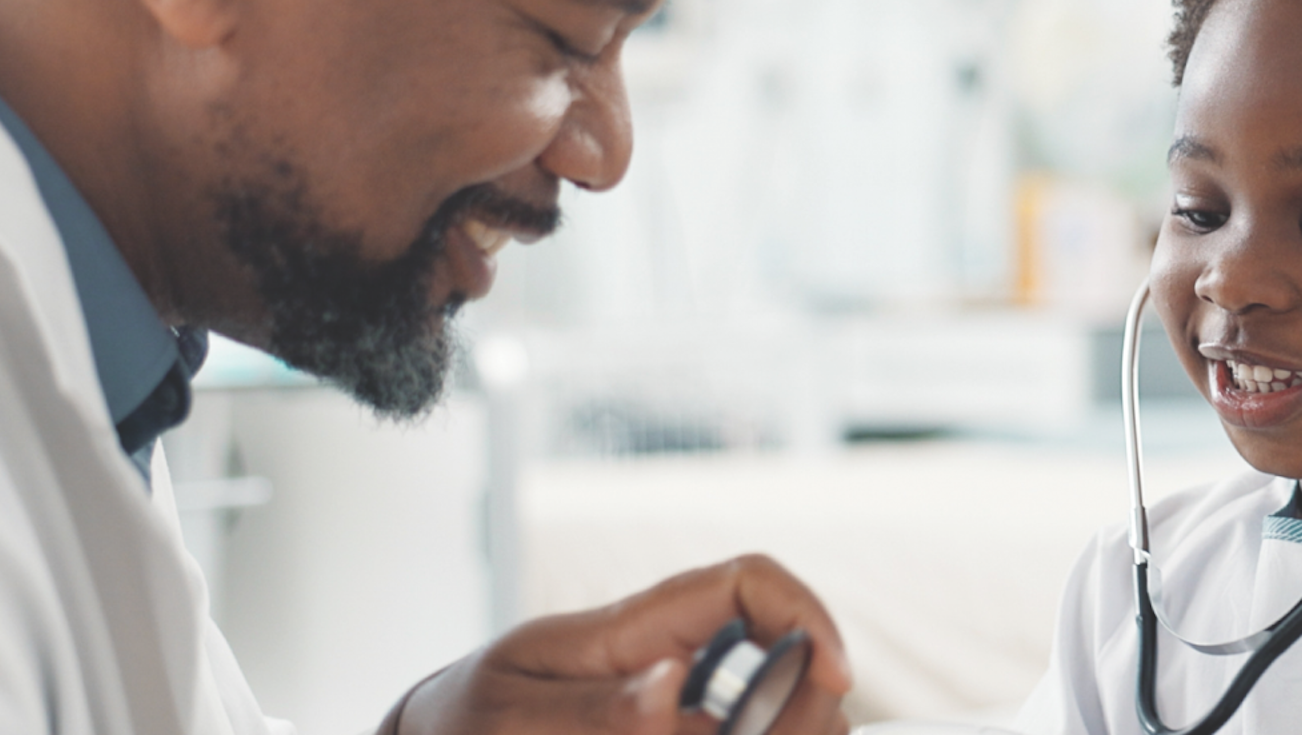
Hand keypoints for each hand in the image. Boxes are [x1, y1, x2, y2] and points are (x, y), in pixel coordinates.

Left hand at [385, 554, 851, 734]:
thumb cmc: (468, 717)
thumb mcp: (510, 717)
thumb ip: (591, 713)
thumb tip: (670, 684)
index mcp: (636, 629)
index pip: (748, 582)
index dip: (806, 615)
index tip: (833, 678)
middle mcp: (673, 659)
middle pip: (786, 654)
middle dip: (809, 703)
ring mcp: (678, 705)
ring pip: (777, 712)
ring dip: (786, 732)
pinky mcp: (673, 732)